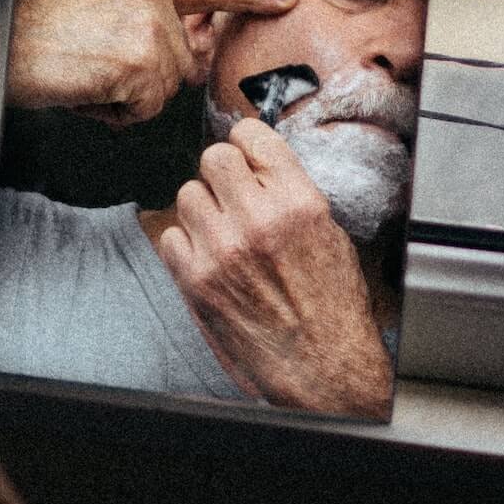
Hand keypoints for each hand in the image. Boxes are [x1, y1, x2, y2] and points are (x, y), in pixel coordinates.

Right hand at [7, 0, 295, 124]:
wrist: (8, 48)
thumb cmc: (39, 23)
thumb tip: (169, 10)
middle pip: (182, 59)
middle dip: (148, 73)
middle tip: (103, 62)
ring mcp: (149, 33)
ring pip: (166, 86)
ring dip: (131, 93)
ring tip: (92, 74)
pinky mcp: (140, 68)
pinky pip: (146, 107)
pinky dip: (118, 110)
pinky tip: (91, 89)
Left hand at [155, 121, 392, 418]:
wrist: (322, 366)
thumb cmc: (332, 307)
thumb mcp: (330, 234)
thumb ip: (291, 193)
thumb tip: (259, 164)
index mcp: (298, 202)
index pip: (253, 136)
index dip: (246, 142)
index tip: (245, 151)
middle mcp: (258, 220)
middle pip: (213, 158)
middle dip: (223, 174)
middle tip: (232, 194)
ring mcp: (223, 249)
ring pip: (188, 194)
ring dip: (203, 210)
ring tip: (223, 233)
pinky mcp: (197, 280)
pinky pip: (171, 237)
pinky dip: (186, 246)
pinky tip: (209, 260)